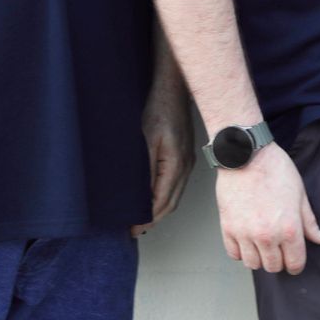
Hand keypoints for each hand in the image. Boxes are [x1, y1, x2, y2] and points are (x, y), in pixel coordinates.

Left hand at [131, 86, 195, 236]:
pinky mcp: (184, 157)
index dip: (146, 218)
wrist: (174, 90)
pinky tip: (153, 197)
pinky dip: (164, 196)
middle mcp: (185, 167)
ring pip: (174, 196)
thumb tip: (139, 195)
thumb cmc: (159, 109)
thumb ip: (144, 169)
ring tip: (141, 218)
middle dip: (153, 219)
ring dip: (159, 209)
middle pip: (170, 204)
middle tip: (134, 230)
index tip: (132, 229)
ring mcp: (187, 162)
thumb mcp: (145, 140)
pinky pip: (176, 184)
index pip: (161, 202)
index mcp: (175, 165)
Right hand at [214, 145, 319, 274]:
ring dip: (259, 258)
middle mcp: (267, 236)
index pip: (295, 263)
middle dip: (278, 261)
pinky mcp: (228, 228)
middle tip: (278, 249)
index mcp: (289, 229)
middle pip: (273, 267)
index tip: (294, 260)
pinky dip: (241, 252)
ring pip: (253, 264)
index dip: (296, 264)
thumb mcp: (300, 194)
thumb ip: (308, 222)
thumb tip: (319, 239)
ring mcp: (245, 234)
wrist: (246, 155)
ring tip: (261, 245)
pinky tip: (246, 241)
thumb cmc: (275, 170)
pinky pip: (234, 254)